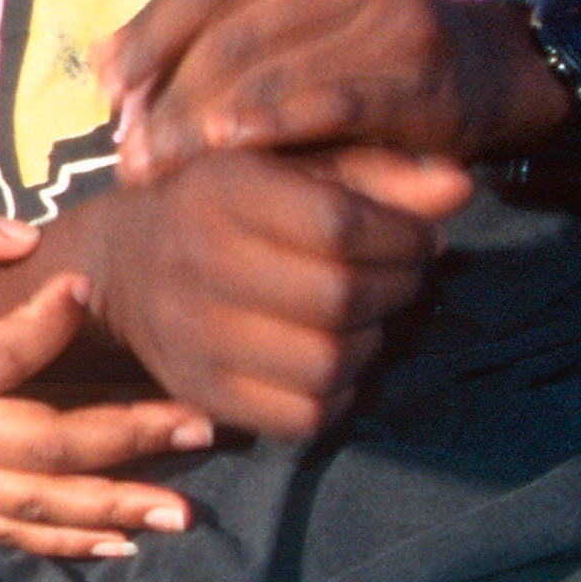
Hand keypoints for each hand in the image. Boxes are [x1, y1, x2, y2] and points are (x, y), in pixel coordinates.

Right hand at [0, 200, 217, 560]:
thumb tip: (25, 236)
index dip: (47, 323)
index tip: (84, 285)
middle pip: (42, 443)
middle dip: (127, 436)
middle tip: (200, 424)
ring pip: (38, 502)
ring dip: (114, 507)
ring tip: (184, 512)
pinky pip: (12, 531)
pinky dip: (67, 543)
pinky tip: (124, 542)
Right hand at [64, 144, 468, 442]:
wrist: (120, 265)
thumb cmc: (224, 202)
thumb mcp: (287, 165)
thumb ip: (375, 173)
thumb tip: (460, 189)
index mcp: (221, 190)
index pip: (339, 224)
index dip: (403, 237)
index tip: (420, 238)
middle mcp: (197, 263)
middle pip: (339, 297)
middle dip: (397, 289)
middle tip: (402, 278)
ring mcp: (192, 337)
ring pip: (327, 363)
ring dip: (371, 343)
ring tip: (367, 319)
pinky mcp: (200, 393)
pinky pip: (303, 416)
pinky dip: (339, 393)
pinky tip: (335, 361)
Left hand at [101, 0, 524, 183]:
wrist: (480, 73)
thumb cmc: (357, 43)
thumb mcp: (289, 12)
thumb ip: (210, 24)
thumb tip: (100, 61)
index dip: (148, 37)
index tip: (105, 90)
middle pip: (234, 33)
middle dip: (168, 98)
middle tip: (125, 152)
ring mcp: (397, 9)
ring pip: (271, 71)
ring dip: (201, 127)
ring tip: (155, 165)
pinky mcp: (420, 74)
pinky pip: (332, 101)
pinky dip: (275, 124)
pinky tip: (228, 146)